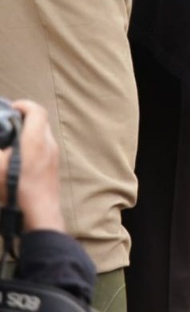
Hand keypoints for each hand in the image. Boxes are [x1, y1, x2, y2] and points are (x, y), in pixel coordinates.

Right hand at [0, 101, 64, 230]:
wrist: (39, 214)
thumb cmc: (16, 189)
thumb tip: (1, 143)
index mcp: (36, 139)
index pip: (36, 110)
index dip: (23, 105)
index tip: (10, 109)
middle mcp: (49, 144)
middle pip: (40, 121)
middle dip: (24, 118)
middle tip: (7, 124)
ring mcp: (54, 156)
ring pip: (43, 135)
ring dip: (28, 133)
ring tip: (10, 142)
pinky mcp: (53, 168)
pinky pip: (44, 149)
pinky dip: (32, 146)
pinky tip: (18, 159)